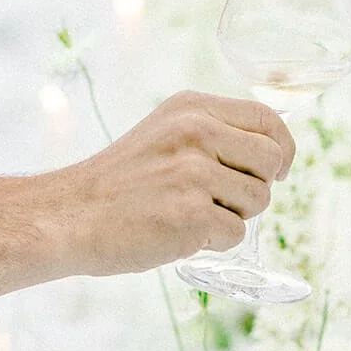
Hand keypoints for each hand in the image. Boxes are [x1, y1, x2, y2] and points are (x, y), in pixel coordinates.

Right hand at [52, 92, 295, 274]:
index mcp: (192, 108)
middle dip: (257, 186)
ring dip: (233, 217)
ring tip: (190, 214)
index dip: (282, 147)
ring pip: (259, 201)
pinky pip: (235, 235)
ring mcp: (195, 173)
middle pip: (272, 160)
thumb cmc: (119, 182)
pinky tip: (179, 234)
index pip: (267, 118)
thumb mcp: (164, 133)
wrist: (68, 215)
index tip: (279, 169)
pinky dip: (214, 243)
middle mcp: (197, 132)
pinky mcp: (191, 214)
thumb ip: (212, 133)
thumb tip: (274, 153)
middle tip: (220, 200)